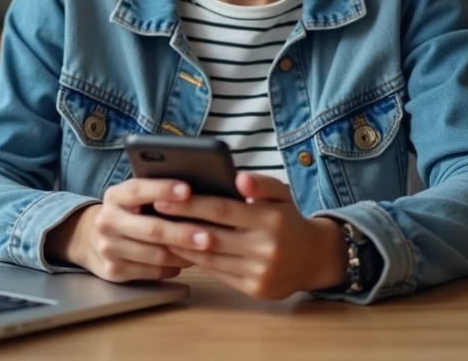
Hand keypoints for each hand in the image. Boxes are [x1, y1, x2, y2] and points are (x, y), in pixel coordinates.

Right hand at [46, 178, 215, 282]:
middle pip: (151, 229)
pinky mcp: (114, 271)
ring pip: (155, 255)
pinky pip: (153, 271)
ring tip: (204, 250)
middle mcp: (107, 221)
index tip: (188, 190)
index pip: (138, 190)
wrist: (90, 239)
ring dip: (183, 254)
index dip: (163, 189)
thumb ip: (155, 193)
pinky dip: (173, 267)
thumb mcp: (132, 197)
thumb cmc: (127, 213)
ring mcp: (108, 248)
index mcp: (115, 196)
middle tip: (208, 237)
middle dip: (182, 233)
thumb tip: (196, 191)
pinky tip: (186, 260)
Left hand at [157, 172, 347, 298]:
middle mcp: (266, 248)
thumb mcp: (281, 194)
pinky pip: (217, 274)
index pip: (222, 210)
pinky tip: (181, 250)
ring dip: (181, 245)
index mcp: (271, 219)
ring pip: (211, 258)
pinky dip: (197, 262)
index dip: (191, 204)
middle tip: (153, 214)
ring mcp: (260, 272)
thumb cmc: (288, 220)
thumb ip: (261, 183)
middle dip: (179, 224)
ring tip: (161, 231)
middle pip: (211, 235)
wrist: (313, 259)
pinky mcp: (255, 290)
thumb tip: (239, 178)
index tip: (164, 198)